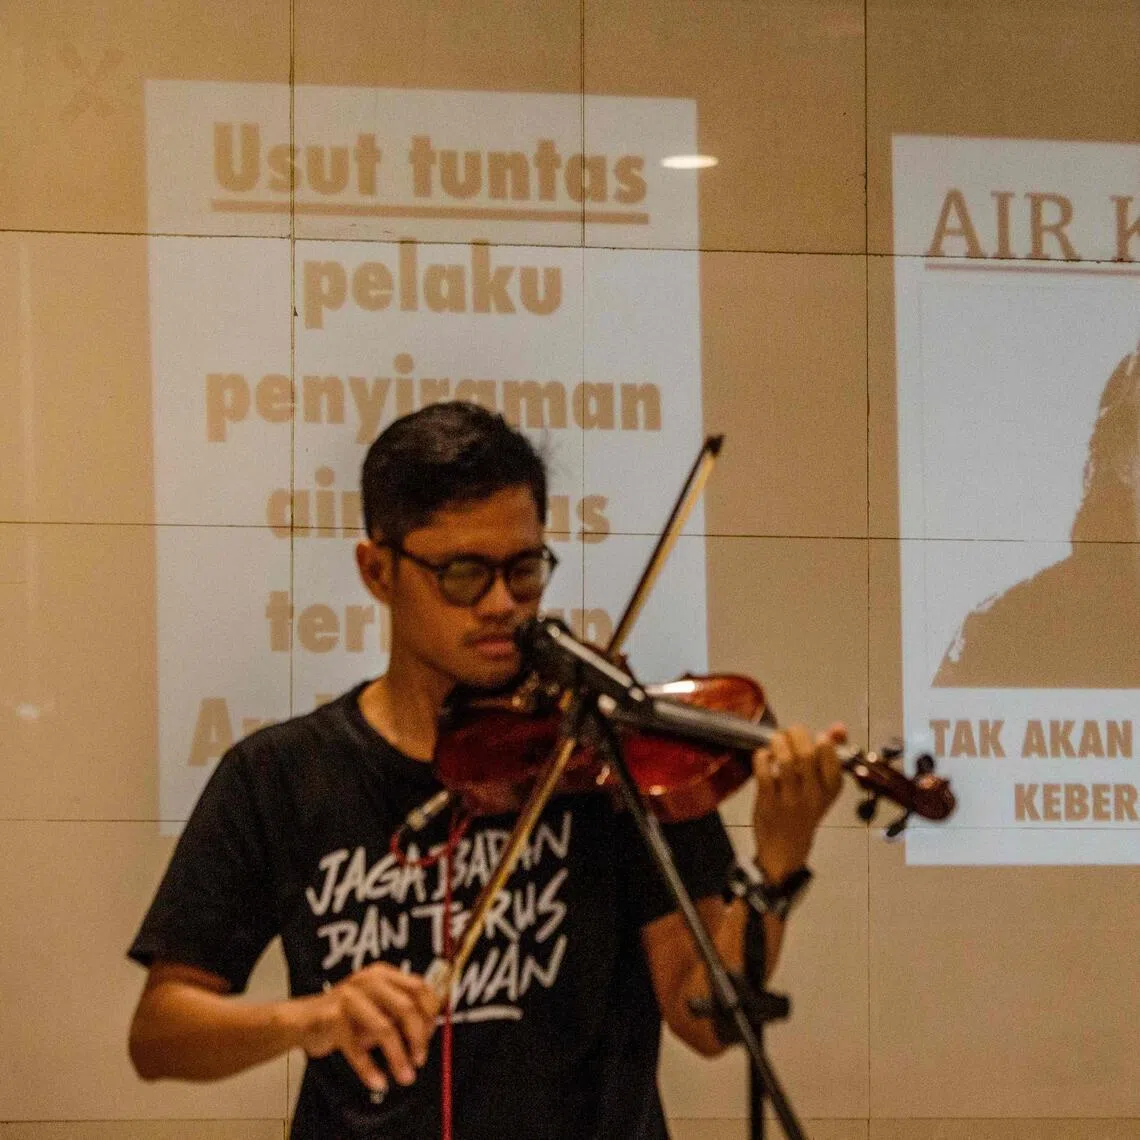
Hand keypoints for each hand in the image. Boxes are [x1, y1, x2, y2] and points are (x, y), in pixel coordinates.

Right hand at [294, 962, 440, 1093]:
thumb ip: (400, 1012)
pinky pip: (356, 1048)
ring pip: (384, 1028)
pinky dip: (370, 1069)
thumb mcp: (377, 1007)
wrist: (304, 1020)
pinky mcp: (332, 1018)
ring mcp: (349, 997)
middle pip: (406, 1007)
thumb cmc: (347, 1016)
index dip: (430, 1014)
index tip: (431, 1037)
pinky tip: (379, 1082)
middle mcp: (368, 980)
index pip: (419, 988)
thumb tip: (431, 1029)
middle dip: (418, 1037)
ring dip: (398, 1057)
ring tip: (405, 1077)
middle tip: (420, 1060)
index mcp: (384, 974)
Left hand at [752, 724, 844, 884]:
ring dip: (777, 742)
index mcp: (831, 790)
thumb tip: (839, 726)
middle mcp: (814, 795)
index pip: (834, 760)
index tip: (817, 737)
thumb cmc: (805, 811)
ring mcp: (790, 799)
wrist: (785, 849)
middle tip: (789, 734)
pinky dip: (762, 757)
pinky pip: (763, 771)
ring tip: (775, 741)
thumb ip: (830, 755)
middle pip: (807, 754)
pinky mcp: (768, 802)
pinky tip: (764, 757)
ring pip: (785, 760)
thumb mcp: (823, 788)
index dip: (825, 742)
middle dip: (796, 734)